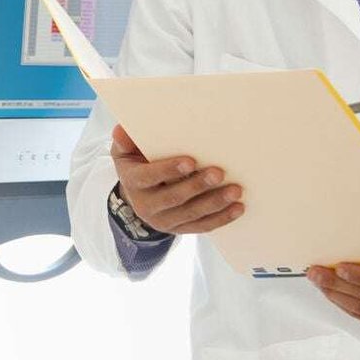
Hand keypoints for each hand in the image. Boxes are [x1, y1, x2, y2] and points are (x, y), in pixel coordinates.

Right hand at [111, 124, 244, 234]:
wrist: (138, 195)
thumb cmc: (137, 164)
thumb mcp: (125, 152)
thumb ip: (125, 140)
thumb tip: (122, 129)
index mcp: (133, 182)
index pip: (149, 177)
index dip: (168, 170)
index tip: (190, 161)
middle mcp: (146, 206)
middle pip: (173, 198)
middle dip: (197, 186)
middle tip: (219, 173)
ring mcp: (164, 221)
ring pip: (191, 215)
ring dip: (215, 203)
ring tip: (235, 191)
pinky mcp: (179, 229)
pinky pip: (201, 226)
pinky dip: (221, 218)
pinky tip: (238, 208)